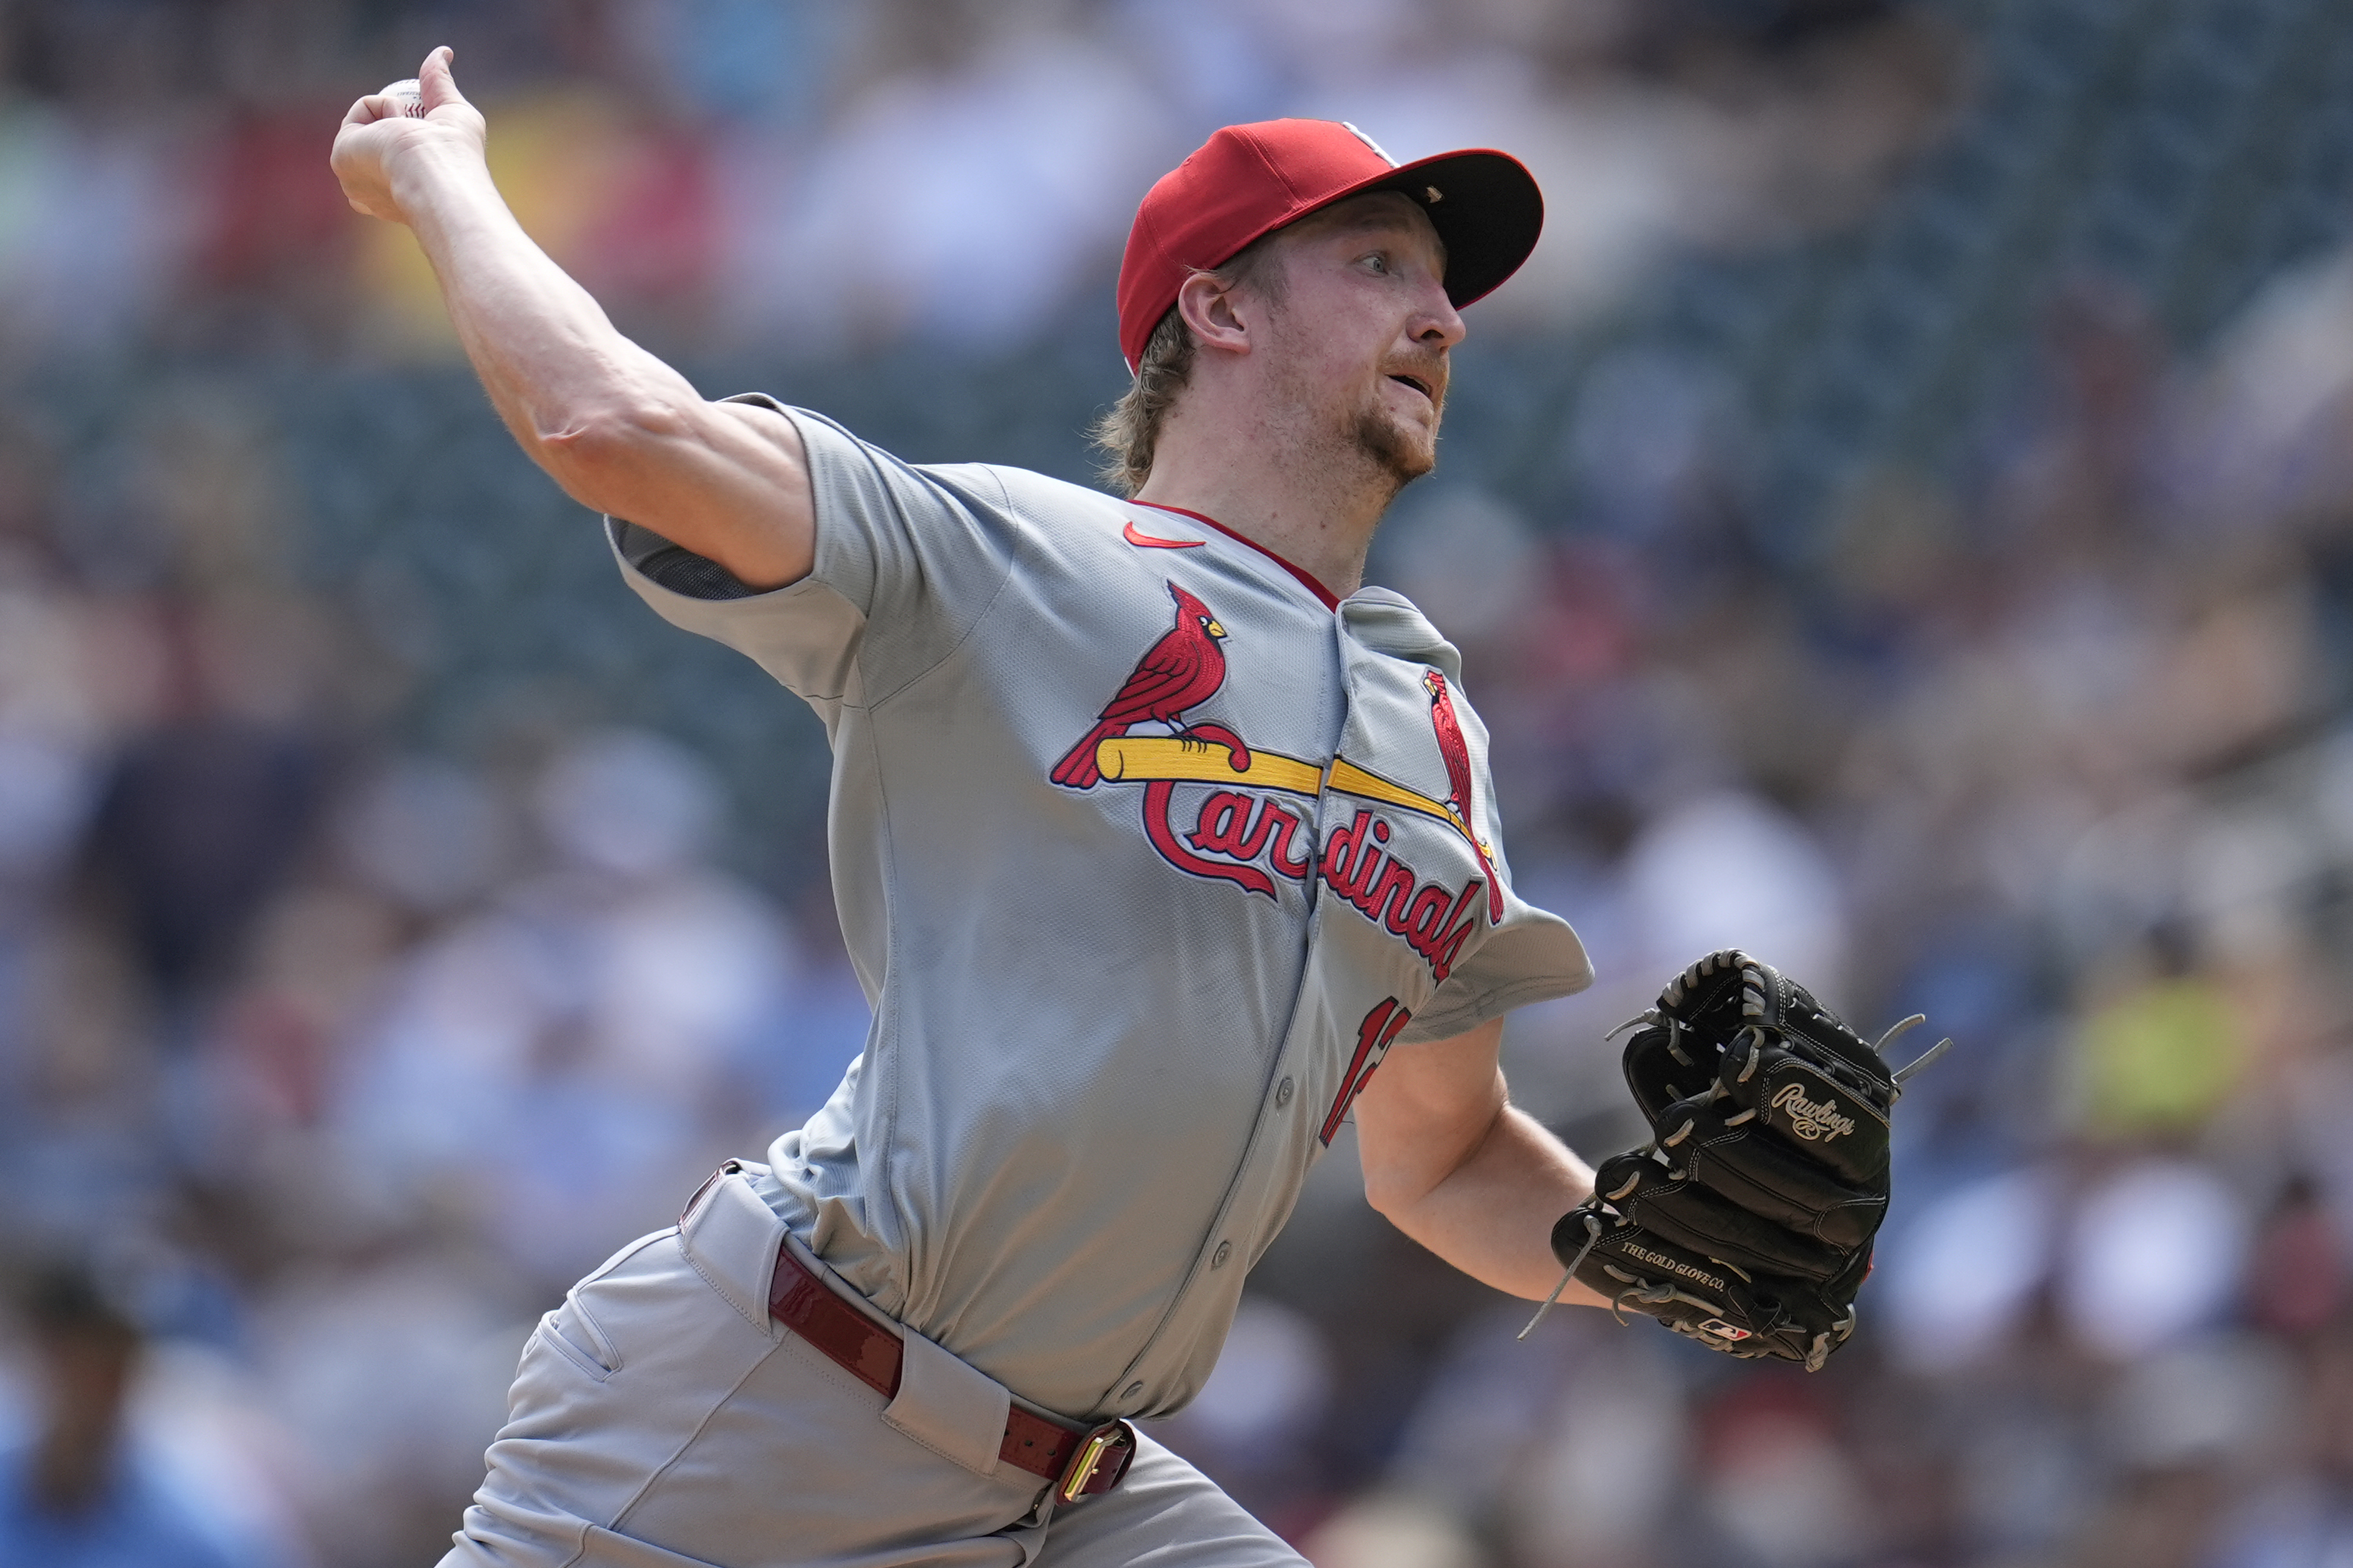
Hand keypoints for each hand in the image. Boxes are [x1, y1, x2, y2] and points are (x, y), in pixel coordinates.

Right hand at [331, 46, 486, 224]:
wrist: (436, 171)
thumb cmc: (455, 153)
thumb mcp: (455, 112)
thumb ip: (441, 84)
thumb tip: (444, 52)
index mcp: (401, 194)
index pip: (395, 162)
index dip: (411, 136)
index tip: (431, 136)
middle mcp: (377, 195)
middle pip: (378, 142)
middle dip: (402, 124)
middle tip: (424, 128)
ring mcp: (357, 179)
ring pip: (369, 125)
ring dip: (396, 117)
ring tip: (414, 135)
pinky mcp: (342, 160)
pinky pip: (362, 111)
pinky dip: (383, 108)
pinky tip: (398, 127)